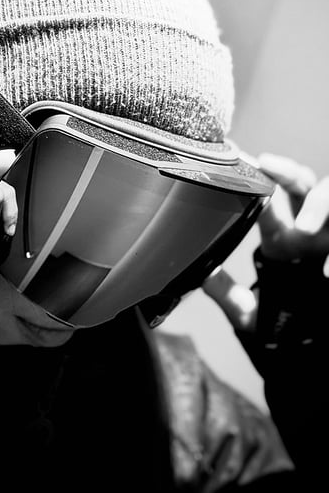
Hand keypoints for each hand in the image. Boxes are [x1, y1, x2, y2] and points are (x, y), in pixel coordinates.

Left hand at [202, 153, 328, 331]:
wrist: (308, 351)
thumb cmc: (282, 326)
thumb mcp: (250, 312)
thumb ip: (227, 293)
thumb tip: (202, 275)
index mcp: (282, 236)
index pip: (269, 200)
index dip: (258, 181)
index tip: (244, 167)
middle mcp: (309, 230)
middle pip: (303, 185)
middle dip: (289, 174)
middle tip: (269, 167)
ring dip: (322, 204)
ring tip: (305, 226)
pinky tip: (328, 269)